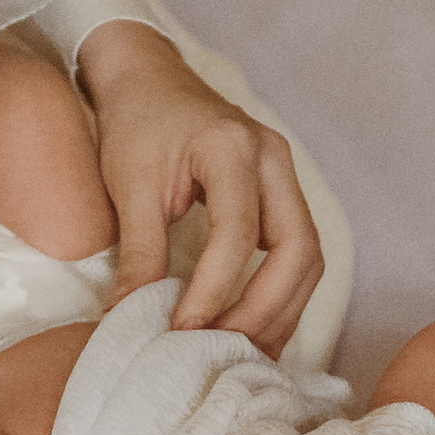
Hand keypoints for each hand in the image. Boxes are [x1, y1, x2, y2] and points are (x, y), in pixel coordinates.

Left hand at [78, 20, 321, 353]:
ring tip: (242, 353)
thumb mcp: (129, 186)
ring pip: (310, 257)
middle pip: (300, 248)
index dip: (214, 289)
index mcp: (232, 147)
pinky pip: (300, 254)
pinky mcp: (284, 194)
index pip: (238, 232)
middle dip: (265, 308)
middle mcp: (273, 159)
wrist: (149, 81)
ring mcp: (286, 176)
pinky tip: (255, 331)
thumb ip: (137, 252)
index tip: (182, 330)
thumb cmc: (136, 124)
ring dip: (282, 311)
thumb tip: (125, 318)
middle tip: (223, 348)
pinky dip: (282, 297)